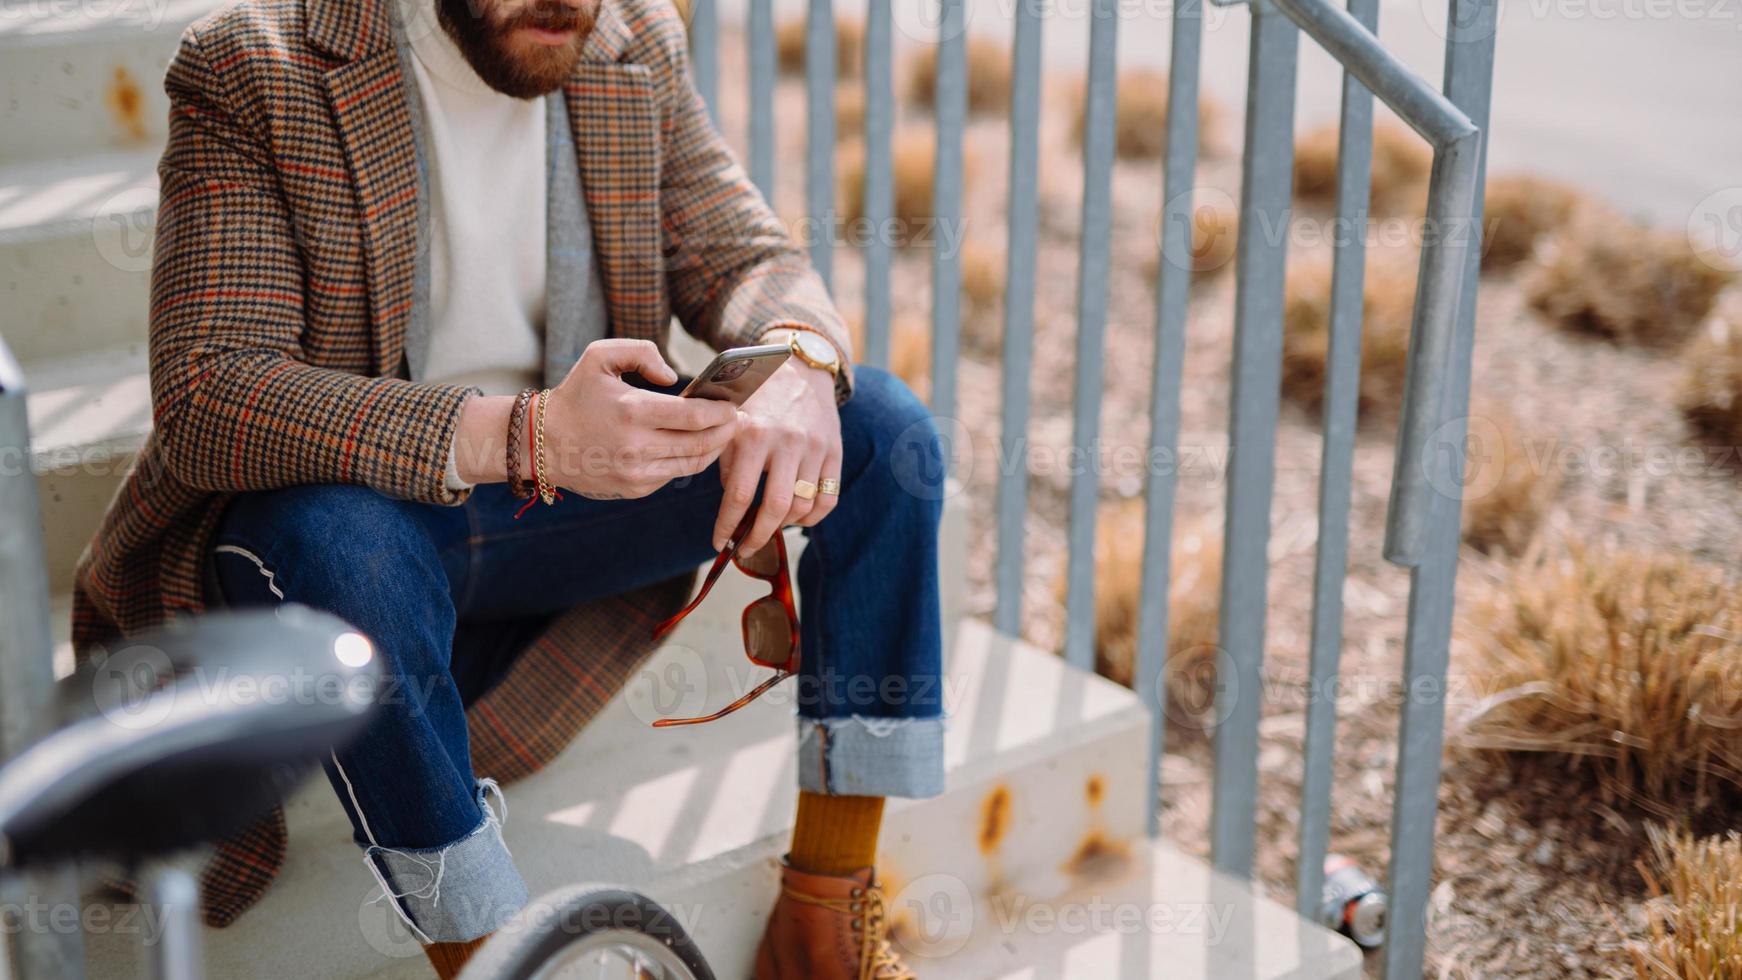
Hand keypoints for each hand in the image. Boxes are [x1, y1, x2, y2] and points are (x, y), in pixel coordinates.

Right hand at [543, 340, 737, 499]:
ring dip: (715, 448)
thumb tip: (672, 377)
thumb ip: (640, 352)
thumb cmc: (576, 395)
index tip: (733, 405)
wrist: (543, 443)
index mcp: (632, 411)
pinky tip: (697, 446)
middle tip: (738, 419)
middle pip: (702, 442)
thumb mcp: (599, 357)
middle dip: (727, 431)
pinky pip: (675, 474)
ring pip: (694, 463)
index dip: (721, 412)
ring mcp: (637, 472)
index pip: (694, 416)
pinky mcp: (636, 489)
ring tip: (725, 432)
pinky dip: (691, 460)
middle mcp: (637, 446)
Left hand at [712, 352, 840, 555]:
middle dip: (757, 537)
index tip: (719, 543)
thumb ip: (724, 458)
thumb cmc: (756, 397)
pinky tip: (795, 519)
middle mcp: (786, 441)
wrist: (799, 368)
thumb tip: (729, 505)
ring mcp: (814, 447)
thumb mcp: (730, 421)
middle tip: (744, 549)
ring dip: (783, 526)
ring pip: (802, 506)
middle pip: (775, 507)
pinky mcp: (834, 451)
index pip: (738, 495)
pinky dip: (812, 518)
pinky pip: (828, 499)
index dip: (727, 526)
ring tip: (768, 528)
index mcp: (753, 433)